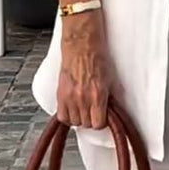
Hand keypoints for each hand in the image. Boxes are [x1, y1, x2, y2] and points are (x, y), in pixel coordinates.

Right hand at [57, 13, 112, 128]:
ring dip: (78, 117)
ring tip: (82, 108)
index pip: (99, 124)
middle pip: (86, 124)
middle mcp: (83, 98)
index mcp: (97, 95)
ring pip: (74, 122)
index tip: (101, 117)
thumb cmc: (96, 58)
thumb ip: (106, 99)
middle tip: (92, 110)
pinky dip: (67, 116)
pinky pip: (62, 116)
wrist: (81, 45)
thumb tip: (108, 112)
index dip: (101, 122)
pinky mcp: (60, 94)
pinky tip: (72, 109)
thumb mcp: (108, 80)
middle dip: (90, 119)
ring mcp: (70, 97)